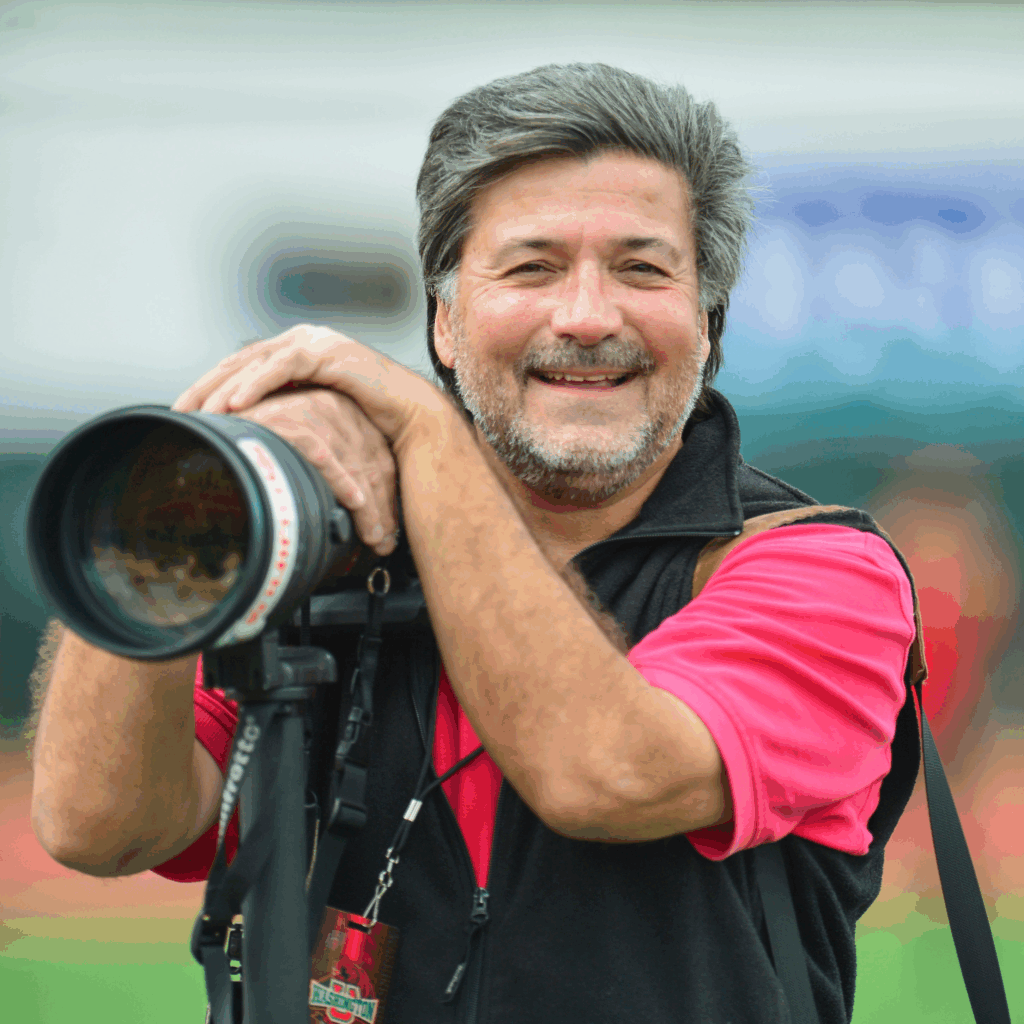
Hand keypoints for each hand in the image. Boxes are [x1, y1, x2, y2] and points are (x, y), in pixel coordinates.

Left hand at [172, 324, 449, 454]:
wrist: (413, 418)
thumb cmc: (369, 423)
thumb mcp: (318, 418)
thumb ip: (290, 416)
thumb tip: (256, 441)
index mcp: (294, 353)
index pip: (242, 367)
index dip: (210, 387)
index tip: (185, 413)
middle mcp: (301, 341)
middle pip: (240, 360)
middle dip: (207, 387)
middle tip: (181, 412)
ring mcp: (315, 343)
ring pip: (256, 362)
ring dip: (225, 388)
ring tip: (204, 413)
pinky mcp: (328, 353)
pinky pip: (283, 366)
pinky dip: (257, 384)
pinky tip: (237, 405)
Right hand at [231, 387, 399, 555]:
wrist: (212, 428)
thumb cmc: (254, 444)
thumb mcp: (300, 452)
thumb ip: (324, 470)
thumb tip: (348, 512)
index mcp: (341, 413)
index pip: (376, 458)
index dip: (384, 497)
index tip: (387, 528)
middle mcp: (332, 407)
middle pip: (370, 463)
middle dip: (380, 508)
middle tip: (383, 540)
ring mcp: (311, 412)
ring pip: (353, 463)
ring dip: (367, 506)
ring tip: (372, 535)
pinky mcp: (290, 419)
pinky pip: (325, 454)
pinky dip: (340, 480)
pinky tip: (353, 501)